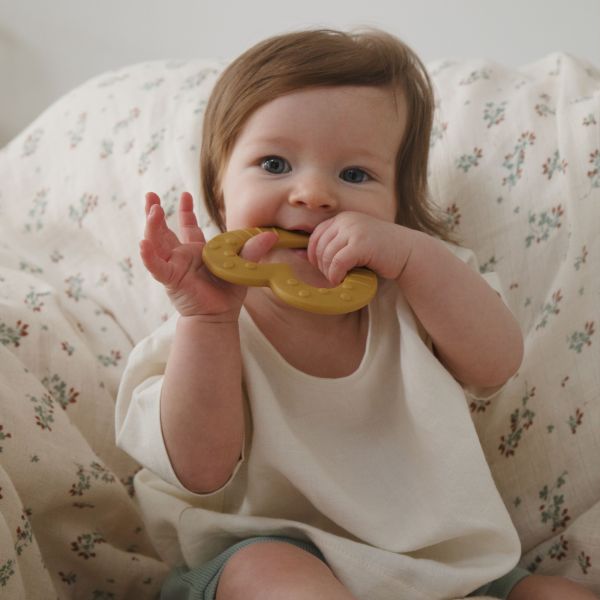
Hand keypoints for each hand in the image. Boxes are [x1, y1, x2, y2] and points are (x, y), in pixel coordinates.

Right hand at [140, 192, 277, 318]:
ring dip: (152, 226)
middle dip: (155, 212)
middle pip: (163, 231)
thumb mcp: (241, 266)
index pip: (187, 227)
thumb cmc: (227, 293)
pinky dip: (148, 256)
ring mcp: (173, 267)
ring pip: (156, 243)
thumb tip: (271, 235)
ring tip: (152, 210)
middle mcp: (181, 257)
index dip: (184, 211)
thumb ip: (252, 250)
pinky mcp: (171, 279)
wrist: (219, 316)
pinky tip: (142, 244)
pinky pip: (156, 267)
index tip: (185, 194)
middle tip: (149, 195)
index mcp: (196, 252)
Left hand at [306, 212, 416, 285]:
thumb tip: (298, 254)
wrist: (408, 252)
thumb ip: (332, 245)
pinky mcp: (361, 244)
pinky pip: (337, 263)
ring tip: (339, 279)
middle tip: (332, 277)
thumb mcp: (353, 243)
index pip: (315, 236)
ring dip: (329, 273)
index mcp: (342, 218)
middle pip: (319, 247)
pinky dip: (336, 275)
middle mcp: (346, 220)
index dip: (312, 255)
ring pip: (327, 256)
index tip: (321, 268)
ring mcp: (354, 230)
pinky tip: (343, 280)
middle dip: (321, 266)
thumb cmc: (379, 251)